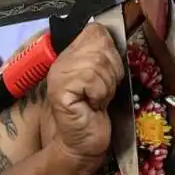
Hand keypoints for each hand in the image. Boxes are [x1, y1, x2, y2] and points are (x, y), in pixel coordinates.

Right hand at [45, 23, 123, 174]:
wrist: (84, 144)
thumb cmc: (96, 112)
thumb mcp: (103, 77)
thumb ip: (104, 54)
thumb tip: (115, 35)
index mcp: (71, 52)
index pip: (96, 30)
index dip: (111, 51)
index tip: (108, 74)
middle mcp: (62, 59)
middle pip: (100, 43)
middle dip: (112, 70)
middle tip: (102, 90)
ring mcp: (58, 74)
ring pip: (98, 61)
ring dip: (107, 85)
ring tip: (98, 99)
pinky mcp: (60, 90)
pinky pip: (92, 79)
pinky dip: (100, 94)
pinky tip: (93, 105)